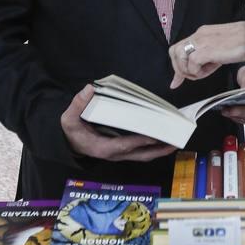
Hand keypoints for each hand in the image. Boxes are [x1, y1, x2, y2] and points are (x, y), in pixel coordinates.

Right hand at [61, 85, 177, 162]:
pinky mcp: (124, 150)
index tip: (155, 136)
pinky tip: (164, 139)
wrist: (70, 144)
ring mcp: (120, 154)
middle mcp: (115, 153)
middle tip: (175, 142)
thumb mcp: (68, 119)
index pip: (124, 145)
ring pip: (144, 155)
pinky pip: (142, 151)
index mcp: (102, 147)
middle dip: (159, 150)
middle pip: (141, 155)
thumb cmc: (72, 131)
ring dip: (160, 150)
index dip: (140, 141)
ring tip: (176, 140)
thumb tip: (89, 89)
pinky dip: (154, 147)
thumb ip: (78, 104)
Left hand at [169, 22, 244, 88]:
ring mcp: (201, 41)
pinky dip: (198, 72)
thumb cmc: (242, 43)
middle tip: (193, 76)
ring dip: (190, 71)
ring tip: (204, 73)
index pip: (179, 48)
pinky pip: (192, 64)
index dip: (177, 65)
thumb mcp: (219, 49)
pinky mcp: (206, 50)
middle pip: (174, 52)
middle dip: (180, 69)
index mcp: (201, 33)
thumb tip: (196, 70)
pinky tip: (210, 70)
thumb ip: (206, 57)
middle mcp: (198, 35)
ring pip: (180, 58)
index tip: (178, 80)